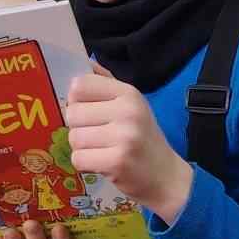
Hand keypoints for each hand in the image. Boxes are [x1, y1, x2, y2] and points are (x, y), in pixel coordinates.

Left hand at [64, 71, 192, 221]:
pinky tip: (101, 163)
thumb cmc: (143, 138)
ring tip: (101, 150)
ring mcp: (124, 136)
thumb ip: (106, 83)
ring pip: (74, 137)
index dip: (76, 100)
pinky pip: (78, 159)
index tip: (88, 111)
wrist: (166, 176)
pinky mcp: (117, 161)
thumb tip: (84, 61)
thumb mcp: (131, 104)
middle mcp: (127, 110)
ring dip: (82, 147)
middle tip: (97, 135)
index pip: (80, 85)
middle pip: (72, 112)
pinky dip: (85, 164)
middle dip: (78, 127)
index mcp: (128, 93)